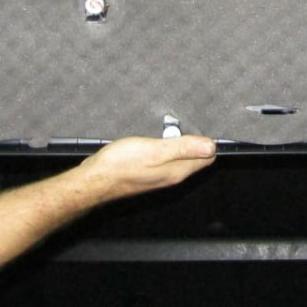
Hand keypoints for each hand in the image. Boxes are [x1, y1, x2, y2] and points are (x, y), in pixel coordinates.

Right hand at [77, 135, 216, 201]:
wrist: (95, 180)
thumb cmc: (121, 165)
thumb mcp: (156, 151)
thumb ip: (184, 148)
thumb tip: (211, 146)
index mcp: (178, 171)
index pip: (207, 158)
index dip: (207, 141)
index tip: (201, 127)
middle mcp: (172, 176)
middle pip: (195, 158)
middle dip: (194, 141)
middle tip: (182, 126)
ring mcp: (160, 176)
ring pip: (179, 158)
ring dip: (178, 143)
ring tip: (169, 130)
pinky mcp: (148, 173)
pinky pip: (165, 159)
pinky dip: (165, 148)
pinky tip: (155, 139)